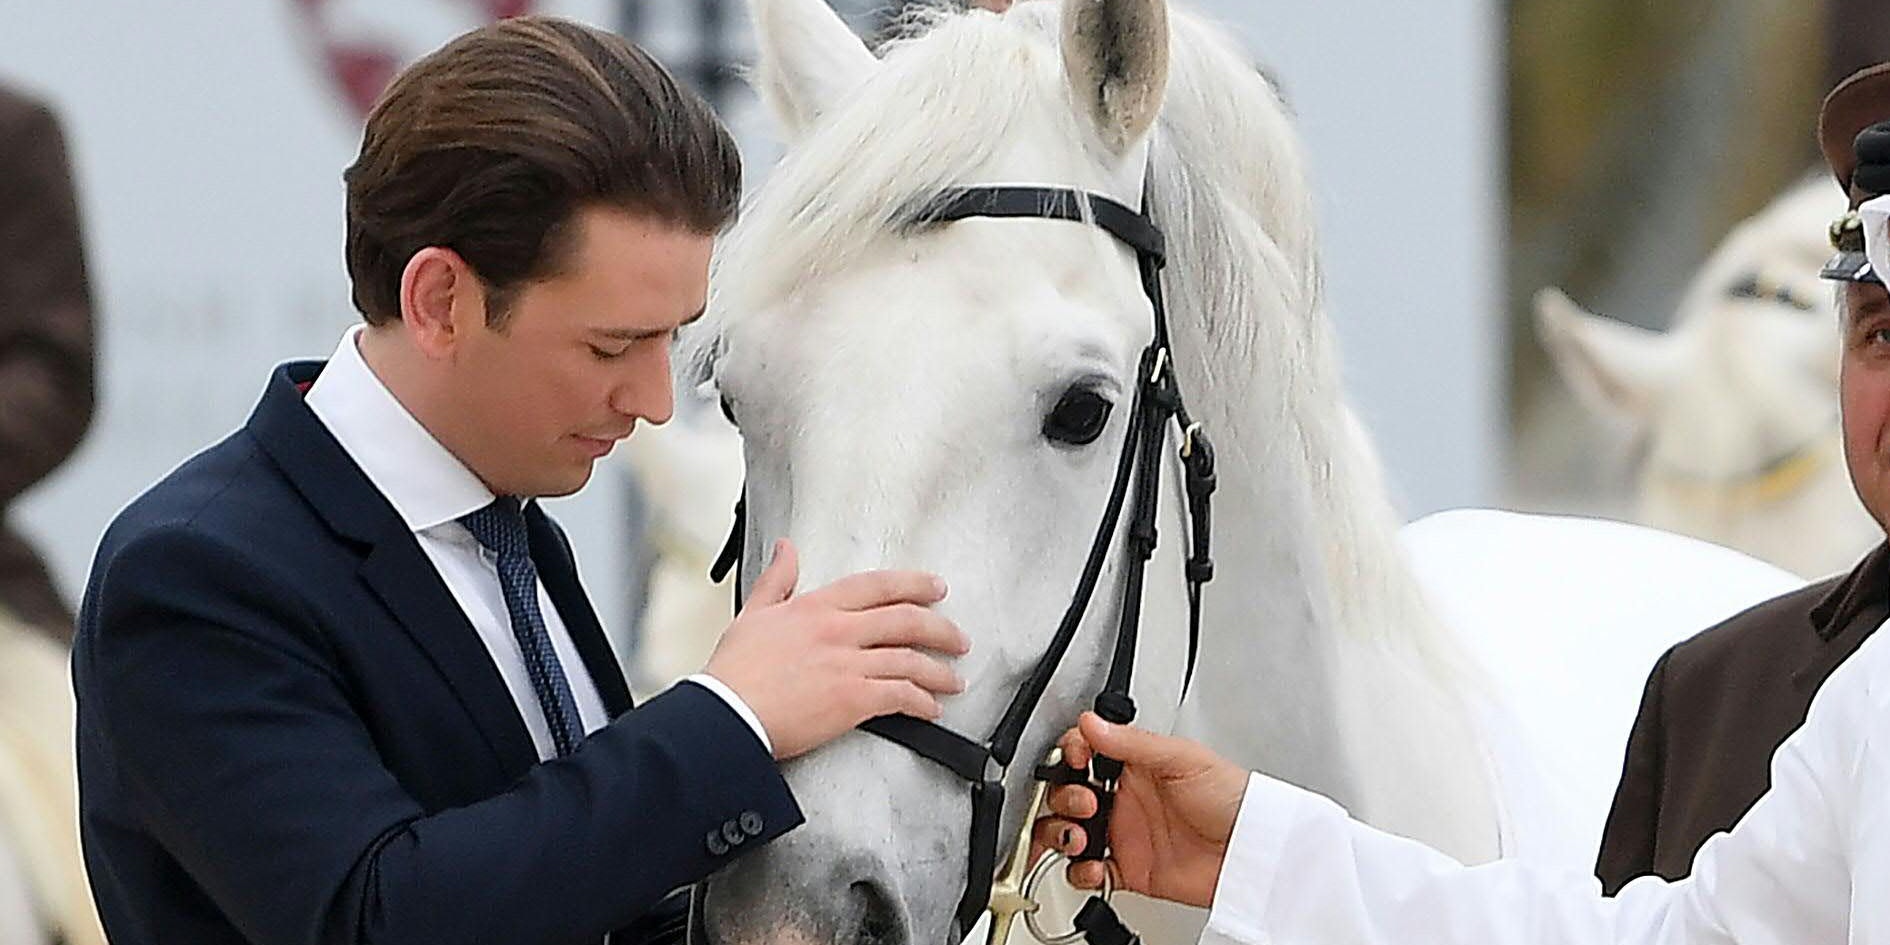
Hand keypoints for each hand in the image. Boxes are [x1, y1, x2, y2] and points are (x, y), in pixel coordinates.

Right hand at [704, 539, 969, 759]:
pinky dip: (922, 702)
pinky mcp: (853, 699)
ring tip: (953, 680)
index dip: (913, 584)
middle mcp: (839, 630)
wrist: (727, 714)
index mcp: (817, 607)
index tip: (935, 588)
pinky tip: (931, 708)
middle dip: (940, 628)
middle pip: (906, 620)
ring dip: (939, 672)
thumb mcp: (753, 614)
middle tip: (958, 638)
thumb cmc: (734, 672)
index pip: (877, 586)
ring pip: (911, 660)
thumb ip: (777, 580)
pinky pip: (901, 695)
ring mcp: (849, 664)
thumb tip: (787, 548)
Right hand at [1030, 713, 1247, 907]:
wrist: (1253, 852)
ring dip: (1061, 835)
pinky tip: (1095, 866)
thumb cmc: (1233, 797)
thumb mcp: (1183, 759)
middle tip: (1085, 805)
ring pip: (1069, 833)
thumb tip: (1092, 723)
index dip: (1071, 756)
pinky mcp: (1130, 870)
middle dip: (1062, 798)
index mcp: (1135, 765)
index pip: (1085, 753)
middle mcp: (1125, 798)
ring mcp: (1125, 834)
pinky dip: (1082, 872)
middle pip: (1067, 794)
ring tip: (1078, 838)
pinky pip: (1089, 873)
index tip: (1075, 760)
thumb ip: (1133, 743)